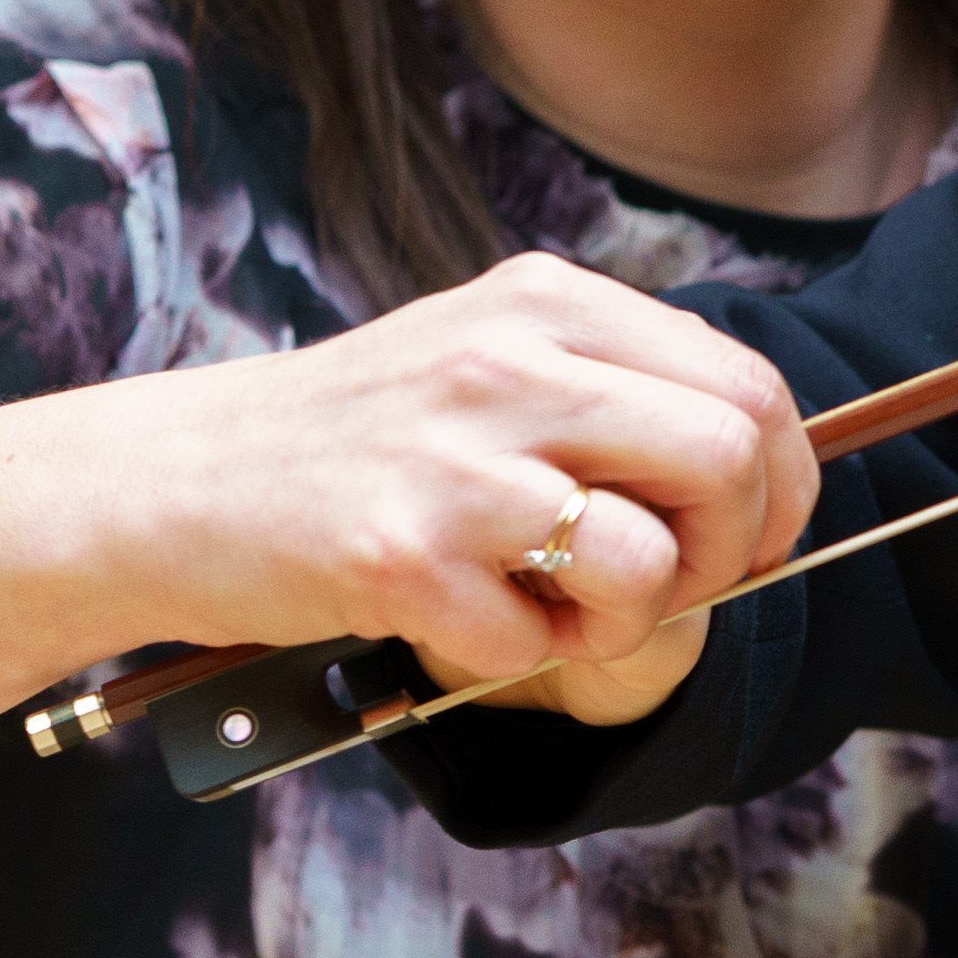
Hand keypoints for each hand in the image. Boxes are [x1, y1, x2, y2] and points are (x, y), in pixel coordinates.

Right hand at [69, 251, 817, 717]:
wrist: (174, 480)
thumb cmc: (352, 436)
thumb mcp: (486, 357)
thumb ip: (608, 385)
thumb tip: (760, 457)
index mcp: (548, 302)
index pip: (746, 382)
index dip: (783, 478)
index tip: (758, 532)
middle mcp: (509, 362)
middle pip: (729, 454)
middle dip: (737, 545)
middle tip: (681, 583)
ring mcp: (453, 458)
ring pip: (650, 556)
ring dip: (635, 616)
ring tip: (567, 611)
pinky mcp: (398, 554)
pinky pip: (537, 639)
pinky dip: (526, 655)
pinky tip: (473, 624)